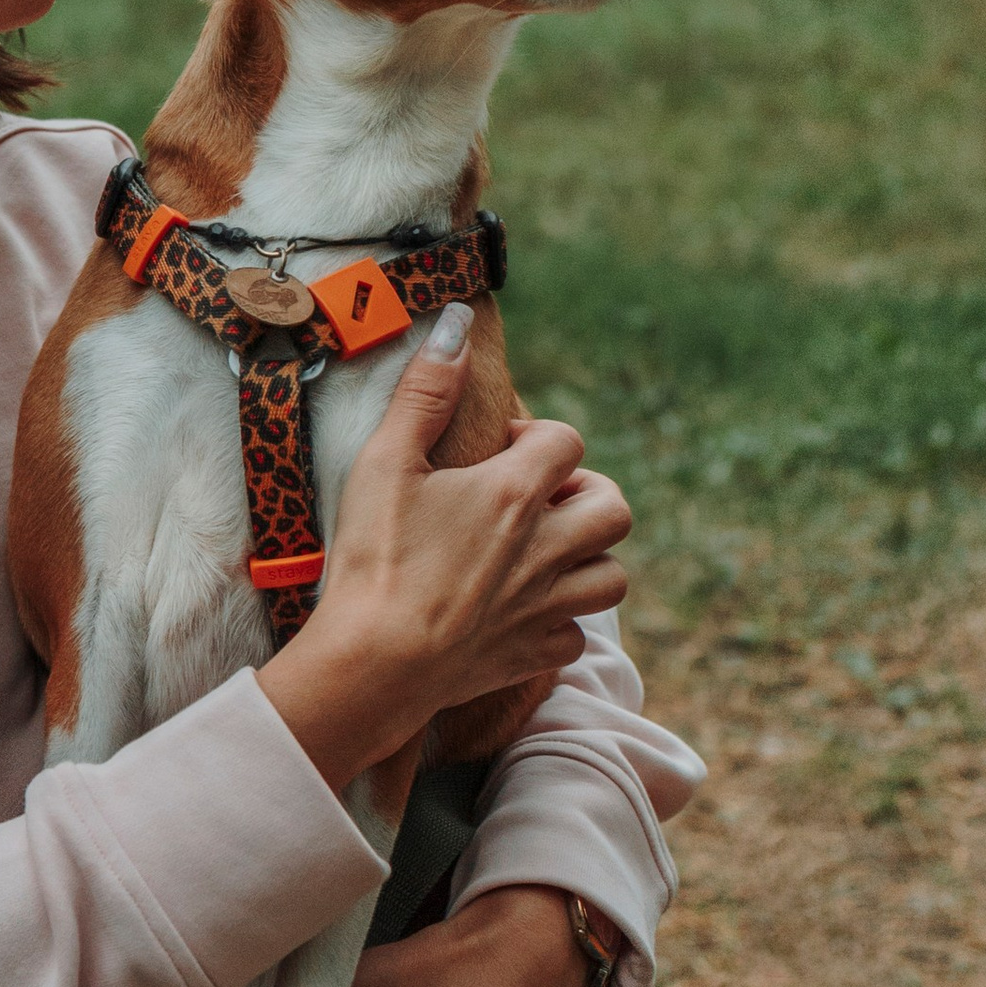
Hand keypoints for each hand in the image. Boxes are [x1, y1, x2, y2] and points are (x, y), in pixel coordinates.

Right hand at [258, 308, 630, 786]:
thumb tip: (457, 322)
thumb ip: (426, 390)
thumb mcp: (385, 461)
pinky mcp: (532, 654)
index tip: (498, 449)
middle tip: (539, 497)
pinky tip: (524, 610)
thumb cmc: (374, 558)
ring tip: (543, 550)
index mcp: (514, 494)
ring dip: (588, 557)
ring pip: (612, 576)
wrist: (371, 664)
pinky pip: (577, 634)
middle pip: (614, 508)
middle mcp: (546, 548)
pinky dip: (562, 619)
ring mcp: (545, 606)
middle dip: (586, 493)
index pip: (566, 441)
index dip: (537, 436)